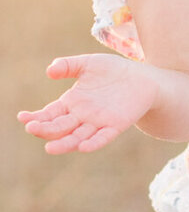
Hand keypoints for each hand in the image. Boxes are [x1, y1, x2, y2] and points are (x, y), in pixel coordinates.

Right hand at [17, 54, 159, 153]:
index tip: (23, 117)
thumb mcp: (88, 63)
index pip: (49, 113)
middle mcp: (81, 116)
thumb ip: (68, 65)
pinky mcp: (115, 126)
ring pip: (77, 137)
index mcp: (72, 103)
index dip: (36, 116)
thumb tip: (49, 71)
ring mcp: (98, 123)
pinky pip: (102, 137)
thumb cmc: (113, 71)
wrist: (143, 78)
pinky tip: (83, 146)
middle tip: (32, 129)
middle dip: (45, 129)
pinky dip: (93, 143)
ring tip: (50, 148)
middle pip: (59, 127)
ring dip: (64, 143)